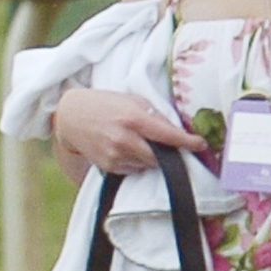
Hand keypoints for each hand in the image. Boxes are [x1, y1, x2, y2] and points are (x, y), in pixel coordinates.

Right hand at [51, 87, 211, 176]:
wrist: (70, 117)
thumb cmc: (105, 105)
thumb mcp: (132, 101)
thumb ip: (155, 115)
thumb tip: (178, 130)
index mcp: (133, 119)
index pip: (168, 135)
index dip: (187, 142)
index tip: (200, 144)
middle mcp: (124, 140)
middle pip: (161, 156)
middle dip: (171, 153)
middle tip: (175, 147)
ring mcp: (115, 155)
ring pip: (149, 165)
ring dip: (154, 157)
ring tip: (143, 142)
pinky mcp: (108, 166)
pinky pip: (135, 169)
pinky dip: (139, 162)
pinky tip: (130, 149)